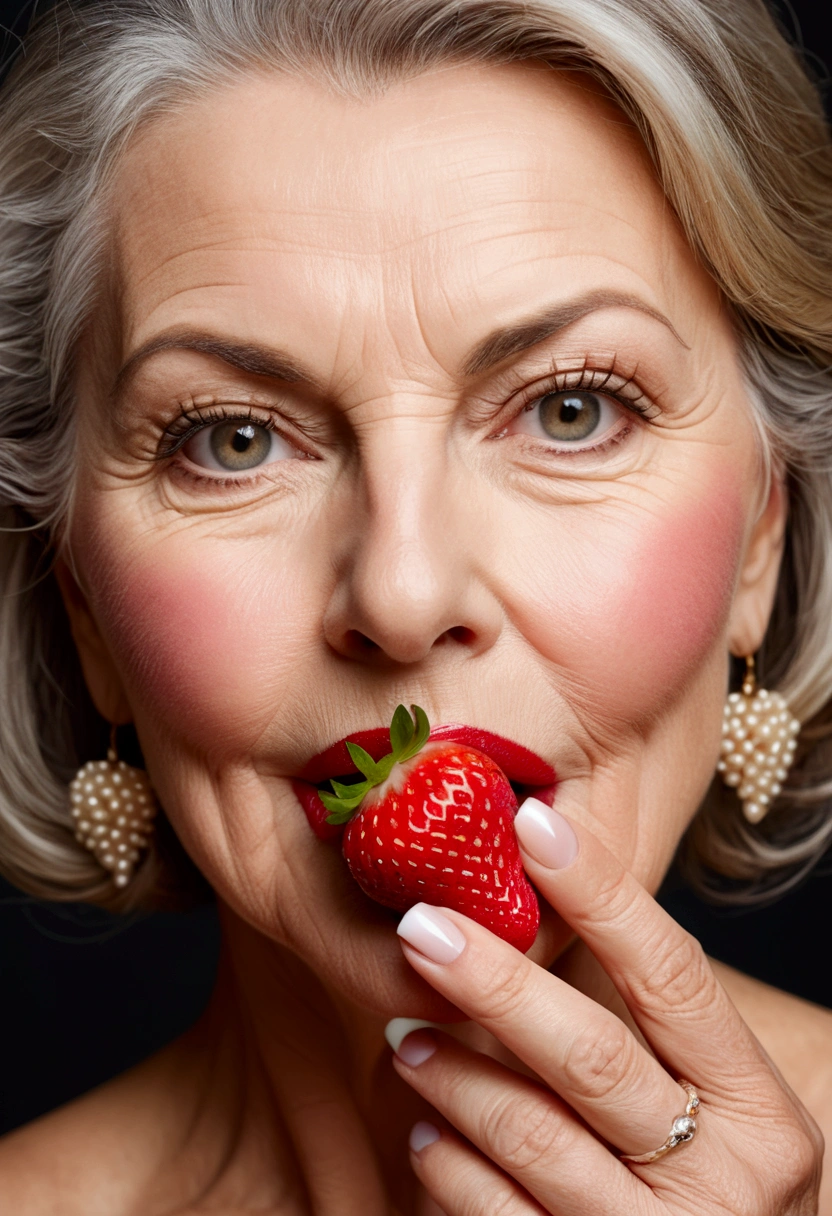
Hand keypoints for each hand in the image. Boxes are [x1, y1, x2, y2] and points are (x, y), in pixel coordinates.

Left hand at [389, 798, 822, 1214]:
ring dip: (453, 1076)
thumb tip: (536, 914)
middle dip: (496, 981)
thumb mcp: (720, 1114)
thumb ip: (651, 1036)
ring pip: (534, 1135)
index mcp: (763, 1109)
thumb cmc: (714, 1190)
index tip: (531, 823)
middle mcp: (729, 1178)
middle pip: (593, 1054)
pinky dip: (451, 1168)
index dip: (601, 892)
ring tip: (407, 1037)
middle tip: (421, 928)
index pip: (674, 975)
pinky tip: (426, 1133)